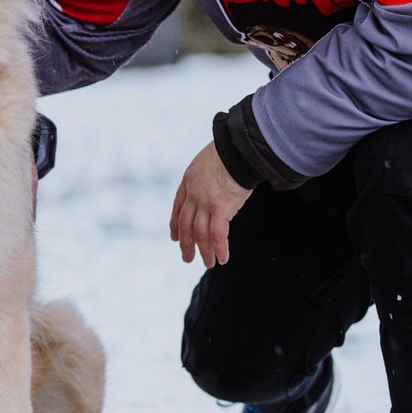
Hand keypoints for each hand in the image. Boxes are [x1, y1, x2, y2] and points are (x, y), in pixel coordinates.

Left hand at [169, 142, 250, 266]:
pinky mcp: (221, 208)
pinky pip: (217, 235)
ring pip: (199, 234)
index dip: (175, 225)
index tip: (175, 237)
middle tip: (186, 258)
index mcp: (188, 181)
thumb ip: (207, 177)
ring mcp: (205, 202)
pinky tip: (222, 259)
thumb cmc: (229, 151)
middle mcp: (193, 194)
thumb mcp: (208, 161)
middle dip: (186, 244)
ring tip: (207, 264)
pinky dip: (219, 249)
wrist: (236, 148)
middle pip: (185, 225)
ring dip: (203, 251)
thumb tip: (216, 185)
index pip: (178, 208)